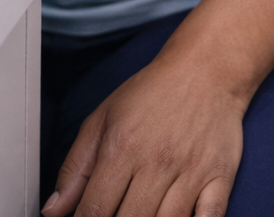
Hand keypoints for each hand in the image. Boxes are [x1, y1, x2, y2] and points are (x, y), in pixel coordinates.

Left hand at [42, 49, 244, 216]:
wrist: (204, 70)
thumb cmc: (151, 94)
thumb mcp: (102, 119)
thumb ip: (76, 167)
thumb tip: (53, 210)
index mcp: (122, 147)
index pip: (95, 209)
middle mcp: (156, 162)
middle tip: (113, 216)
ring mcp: (191, 173)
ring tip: (139, 215)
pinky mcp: (220, 180)